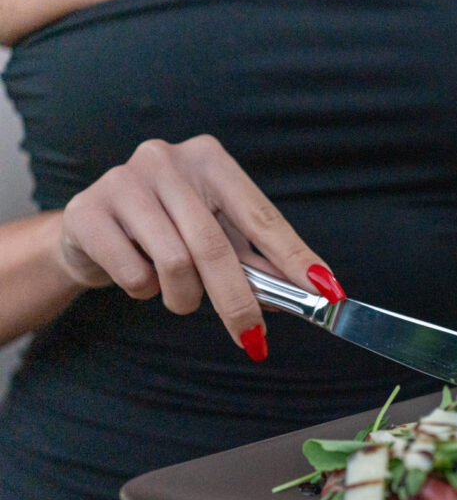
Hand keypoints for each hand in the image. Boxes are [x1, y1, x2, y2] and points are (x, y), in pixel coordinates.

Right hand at [56, 135, 343, 360]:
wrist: (91, 228)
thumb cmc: (167, 229)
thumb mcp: (217, 236)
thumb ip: (257, 262)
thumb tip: (306, 293)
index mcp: (210, 160)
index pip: (263, 217)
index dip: (295, 259)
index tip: (326, 292)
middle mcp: (166, 160)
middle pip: (217, 247)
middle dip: (240, 302)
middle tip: (254, 339)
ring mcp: (123, 182)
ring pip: (176, 264)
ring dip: (184, 298)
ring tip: (177, 293)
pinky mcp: (88, 212)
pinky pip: (134, 275)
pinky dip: (144, 291)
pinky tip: (139, 275)